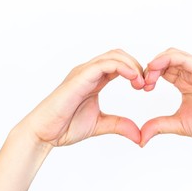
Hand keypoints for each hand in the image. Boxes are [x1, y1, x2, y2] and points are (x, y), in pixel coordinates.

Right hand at [21, 49, 144, 146]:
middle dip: (137, 66)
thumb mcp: (100, 125)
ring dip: (132, 65)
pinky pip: (103, 64)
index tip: (147, 87)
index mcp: (95, 80)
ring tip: (141, 83)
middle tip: (147, 84)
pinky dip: (122, 67)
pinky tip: (132, 78)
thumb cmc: (65, 126)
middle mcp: (89, 72)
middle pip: (119, 55)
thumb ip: (120, 125)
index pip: (120, 65)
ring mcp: (83, 73)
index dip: (137, 72)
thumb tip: (139, 135)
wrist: (44, 133)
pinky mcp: (79, 77)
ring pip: (113, 55)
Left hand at [141, 48, 191, 145]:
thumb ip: (158, 126)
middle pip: (164, 59)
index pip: (161, 69)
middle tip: (142, 84)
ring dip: (156, 62)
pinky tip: (155, 68)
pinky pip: (183, 58)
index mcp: (184, 82)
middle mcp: (191, 74)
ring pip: (172, 54)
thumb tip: (140, 138)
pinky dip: (166, 59)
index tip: (140, 89)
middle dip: (149, 68)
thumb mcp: (177, 124)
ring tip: (148, 78)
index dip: (148, 75)